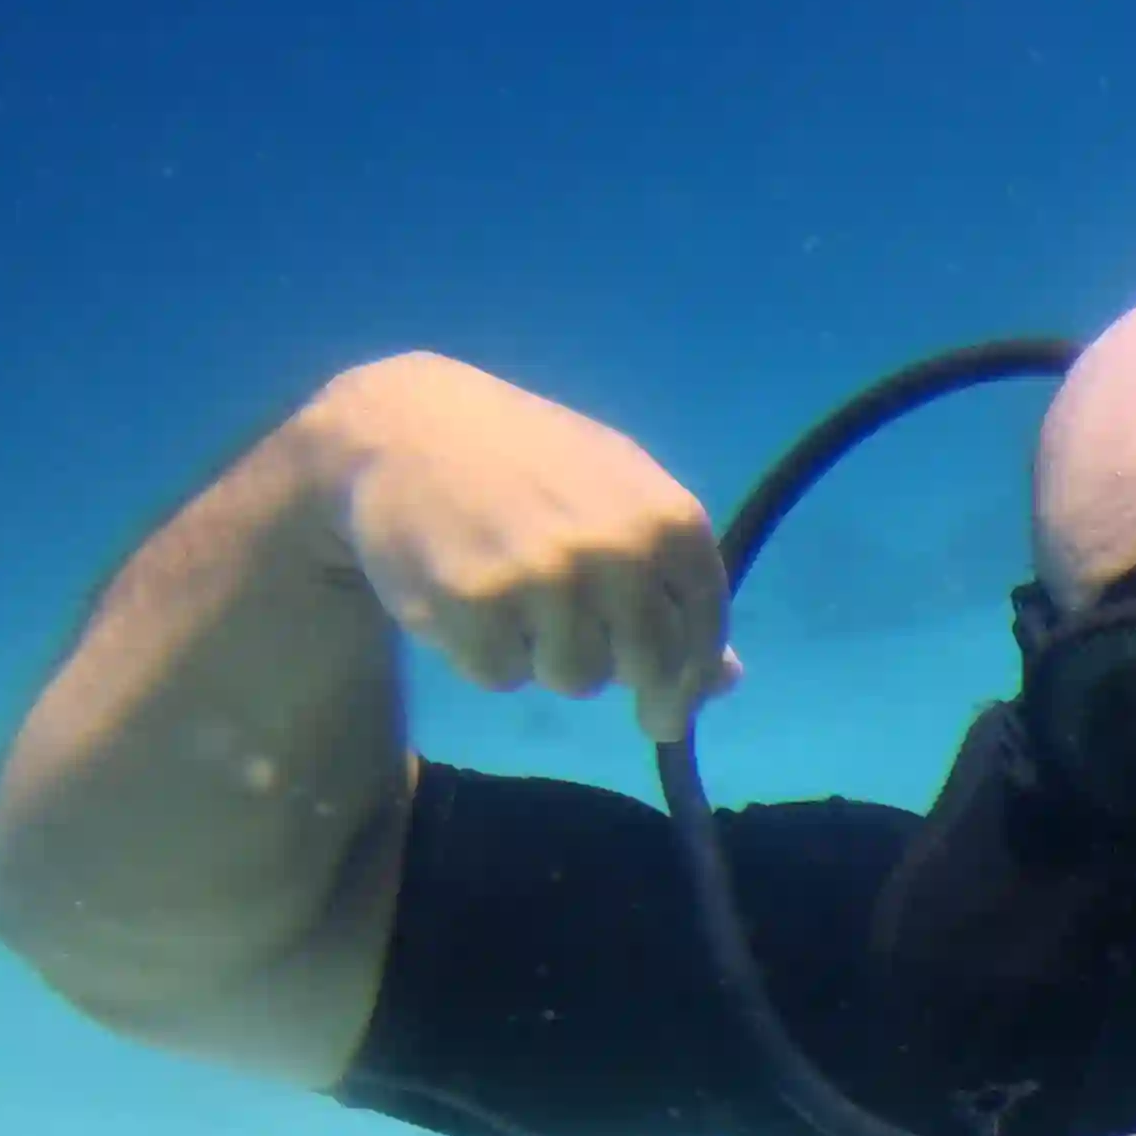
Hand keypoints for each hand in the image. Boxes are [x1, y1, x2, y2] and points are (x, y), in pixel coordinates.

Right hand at [299, 351, 738, 738]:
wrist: (408, 426)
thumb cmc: (532, 465)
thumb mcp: (623, 503)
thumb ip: (678, 589)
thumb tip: (727, 681)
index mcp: (671, 521)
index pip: (703, 633)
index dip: (687, 679)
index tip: (665, 708)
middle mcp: (619, 551)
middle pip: (646, 670)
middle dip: (615, 665)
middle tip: (571, 628)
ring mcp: (548, 580)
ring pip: (575, 680)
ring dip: (544, 654)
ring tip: (512, 587)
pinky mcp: (476, 608)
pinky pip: (502, 677)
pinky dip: (484, 652)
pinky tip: (466, 592)